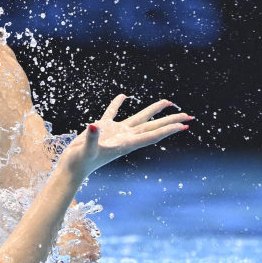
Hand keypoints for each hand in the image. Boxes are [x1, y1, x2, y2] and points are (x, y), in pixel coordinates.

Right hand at [59, 94, 190, 179]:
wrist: (72, 166)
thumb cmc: (80, 161)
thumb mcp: (86, 151)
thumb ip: (92, 139)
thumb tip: (94, 125)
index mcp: (125, 144)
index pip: (151, 136)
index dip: (167, 130)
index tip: (183, 126)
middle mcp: (125, 137)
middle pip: (152, 127)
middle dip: (170, 121)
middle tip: (189, 116)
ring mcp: (116, 132)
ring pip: (140, 118)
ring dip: (154, 111)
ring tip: (168, 102)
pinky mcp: (103, 127)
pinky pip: (113, 112)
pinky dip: (118, 103)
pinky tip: (124, 96)